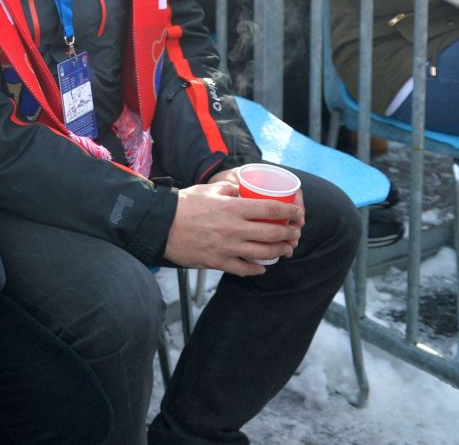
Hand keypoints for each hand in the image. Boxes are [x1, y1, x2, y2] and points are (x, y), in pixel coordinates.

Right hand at [162, 174, 302, 275]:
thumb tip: (240, 190)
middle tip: (295, 233)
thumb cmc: (183, 205)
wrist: (160, 225)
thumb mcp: (207, 190)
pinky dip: (257, 268)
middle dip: (289, 234)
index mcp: (233, 208)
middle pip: (273, 234)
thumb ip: (228, 189)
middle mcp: (234, 229)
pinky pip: (245, 269)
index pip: (271, 210)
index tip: (298, 214)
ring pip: (264, 253)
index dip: (289, 212)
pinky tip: (262, 266)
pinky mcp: (219, 262)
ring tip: (285, 249)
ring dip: (279, 251)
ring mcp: (228, 248)